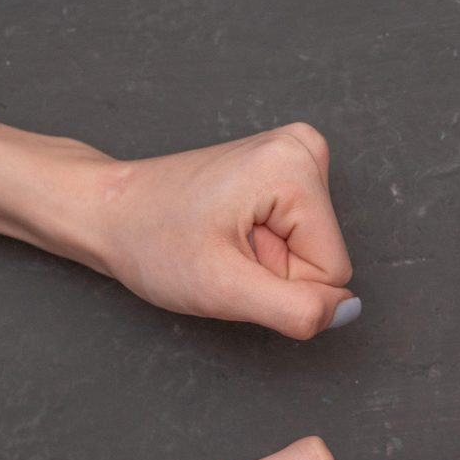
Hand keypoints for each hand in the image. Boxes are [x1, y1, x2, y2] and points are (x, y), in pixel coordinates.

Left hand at [74, 123, 359, 338]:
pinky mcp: (285, 168)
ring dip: (267, 262)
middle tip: (225, 254)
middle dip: (275, 271)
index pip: (333, 271)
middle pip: (324, 257)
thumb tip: (349, 311)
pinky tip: (228, 231)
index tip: (234, 264)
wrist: (111, 213)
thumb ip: (296, 309)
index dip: (282, 286)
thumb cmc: (152, 242)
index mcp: (295, 166)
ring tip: (223, 241)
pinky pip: (299, 235)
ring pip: (313, 250)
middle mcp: (303, 148)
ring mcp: (295, 154)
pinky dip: (263, 247)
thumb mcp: (224, 289)